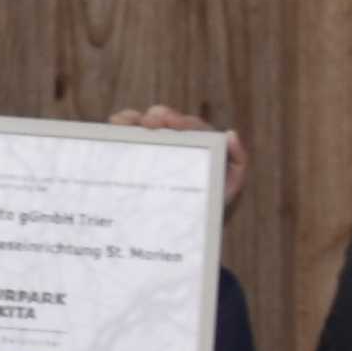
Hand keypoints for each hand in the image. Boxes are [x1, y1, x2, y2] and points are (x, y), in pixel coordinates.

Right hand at [112, 103, 247, 202]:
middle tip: (149, 121)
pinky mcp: (139, 161)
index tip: (175, 122)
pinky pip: (129, 142)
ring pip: (144, 128)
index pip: (191, 127)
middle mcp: (177, 144)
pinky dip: (121, 129)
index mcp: (198, 146)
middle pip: (165, 122)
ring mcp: (157, 152)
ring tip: (125, 119)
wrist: (192, 233)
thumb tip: (231, 133)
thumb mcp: (230, 187)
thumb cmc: (212, 208)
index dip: (183, 121)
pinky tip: (114, 123)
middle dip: (157, 117)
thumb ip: (237, 161)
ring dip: (135, 118)